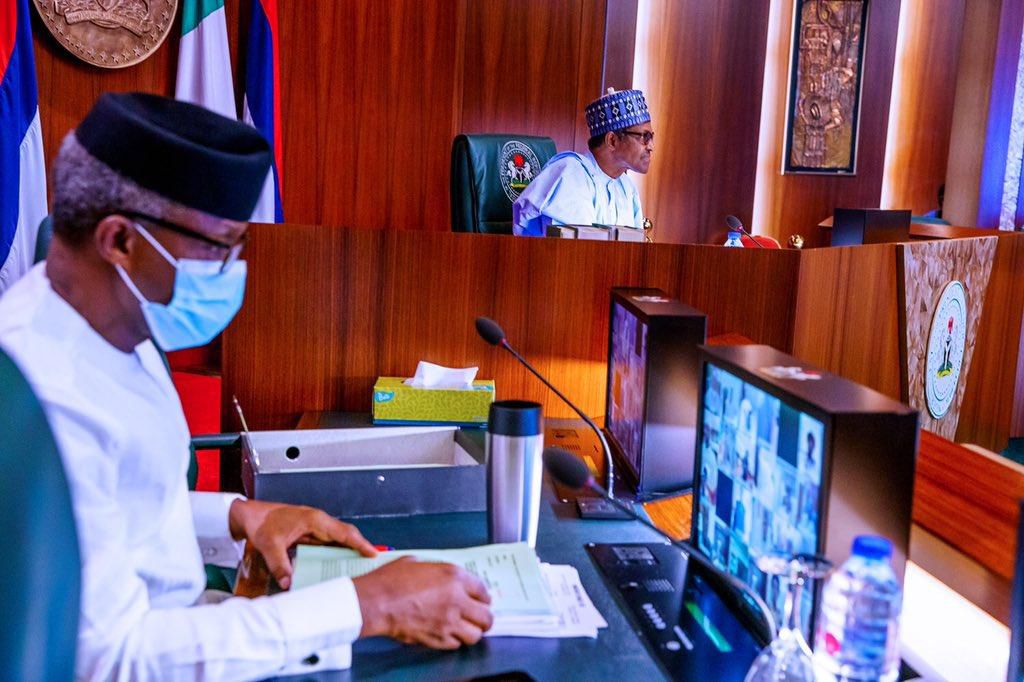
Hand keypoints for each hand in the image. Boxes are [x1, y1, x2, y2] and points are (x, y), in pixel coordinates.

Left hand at [229, 499, 376, 588]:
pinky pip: (328, 544)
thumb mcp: (270, 546)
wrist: (251, 516)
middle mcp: (319, 522)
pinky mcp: (310, 533)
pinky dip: (335, 554)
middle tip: (372, 565)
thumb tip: (289, 583)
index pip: (344, 532)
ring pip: (338, 540)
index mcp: (315, 520)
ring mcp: (316, 527)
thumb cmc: (262, 523)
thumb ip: (280, 565)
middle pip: (346, 536)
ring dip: (348, 552)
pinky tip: (337, 566)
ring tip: (359, 568)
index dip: (360, 544)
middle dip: (360, 549)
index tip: (373, 554)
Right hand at [352, 557, 493, 648]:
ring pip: (475, 635)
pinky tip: (448, 634)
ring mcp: (449, 622)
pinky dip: (454, 640)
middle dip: (485, 618)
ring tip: (467, 629)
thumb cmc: (391, 580)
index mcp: (454, 577)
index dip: (483, 597)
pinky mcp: (437, 638)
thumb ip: (437, 569)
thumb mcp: (418, 563)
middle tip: (480, 617)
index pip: (483, 590)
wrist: (376, 602)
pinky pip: (456, 644)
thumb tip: (442, 575)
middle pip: (486, 616)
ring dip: (472, 632)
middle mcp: (457, 600)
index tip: (482, 600)